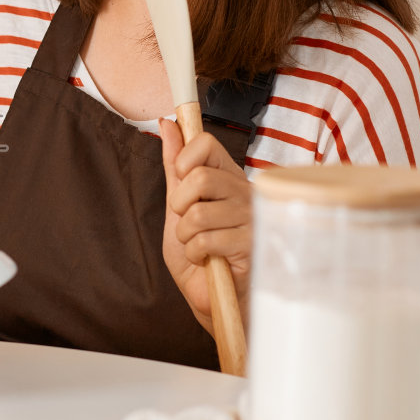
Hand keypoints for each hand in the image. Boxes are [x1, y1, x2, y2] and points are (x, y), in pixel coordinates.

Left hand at [158, 119, 251, 334]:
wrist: (212, 295)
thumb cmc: (199, 250)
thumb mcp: (179, 205)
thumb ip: (175, 166)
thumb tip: (167, 123)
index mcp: (229, 176)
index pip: (206, 143)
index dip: (184, 161)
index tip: (182, 183)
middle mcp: (246, 191)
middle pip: (199, 178)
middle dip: (180, 206)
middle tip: (189, 223)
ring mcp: (253, 218)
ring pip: (198, 213)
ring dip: (186, 236)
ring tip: (199, 245)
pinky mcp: (252, 245)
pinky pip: (205, 240)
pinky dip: (196, 254)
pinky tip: (210, 259)